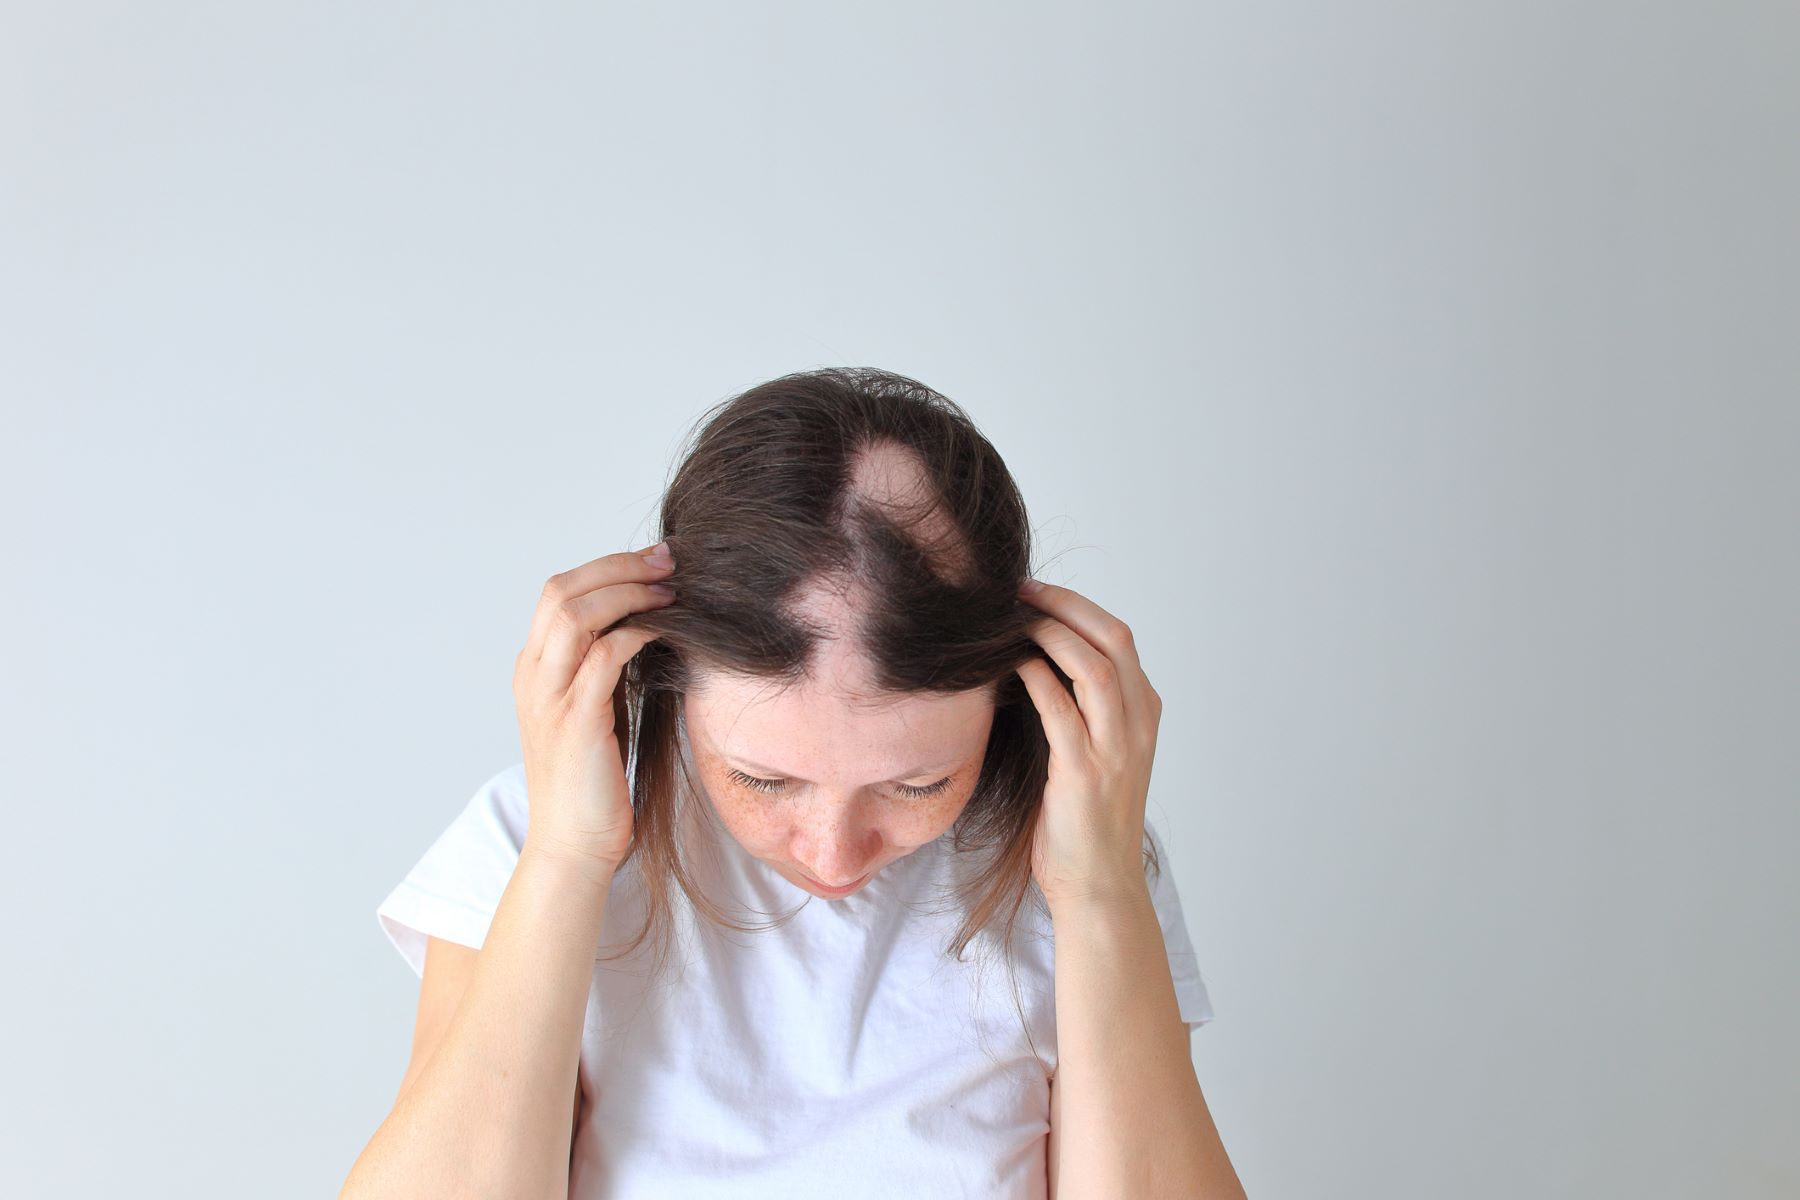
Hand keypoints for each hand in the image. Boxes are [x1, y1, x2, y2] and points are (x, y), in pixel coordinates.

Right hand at [512, 541, 676, 871]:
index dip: (606, 566)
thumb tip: (644, 624)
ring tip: (670, 589)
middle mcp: (533, 676)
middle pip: (561, 590)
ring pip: (575, 614)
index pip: (558, 592)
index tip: (654, 561)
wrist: (573, 846)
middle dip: (617, 566)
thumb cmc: (593, 782)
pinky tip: (665, 630)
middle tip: (667, 561)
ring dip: (627, 592)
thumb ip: (604, 669)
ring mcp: (549, 697)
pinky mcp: (575, 721)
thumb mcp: (595, 711)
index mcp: (534, 670)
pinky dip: (635, 633)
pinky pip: (604, 656)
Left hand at [1013, 578, 1162, 910]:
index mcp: (1144, 714)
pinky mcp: (1084, 772)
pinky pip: (1060, 709)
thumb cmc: (1084, 820)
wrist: (1098, 885)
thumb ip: (1081, 707)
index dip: (1076, 606)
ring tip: (1010, 621)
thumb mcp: (1097, 751)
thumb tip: (1032, 658)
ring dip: (1049, 634)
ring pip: (1093, 667)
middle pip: (1112, 639)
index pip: (1118, 637)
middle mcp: (1138, 724)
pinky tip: (1009, 665)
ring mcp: (1116, 748)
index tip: (1034, 593)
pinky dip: (1034, 677)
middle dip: (1065, 606)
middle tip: (1019, 591)